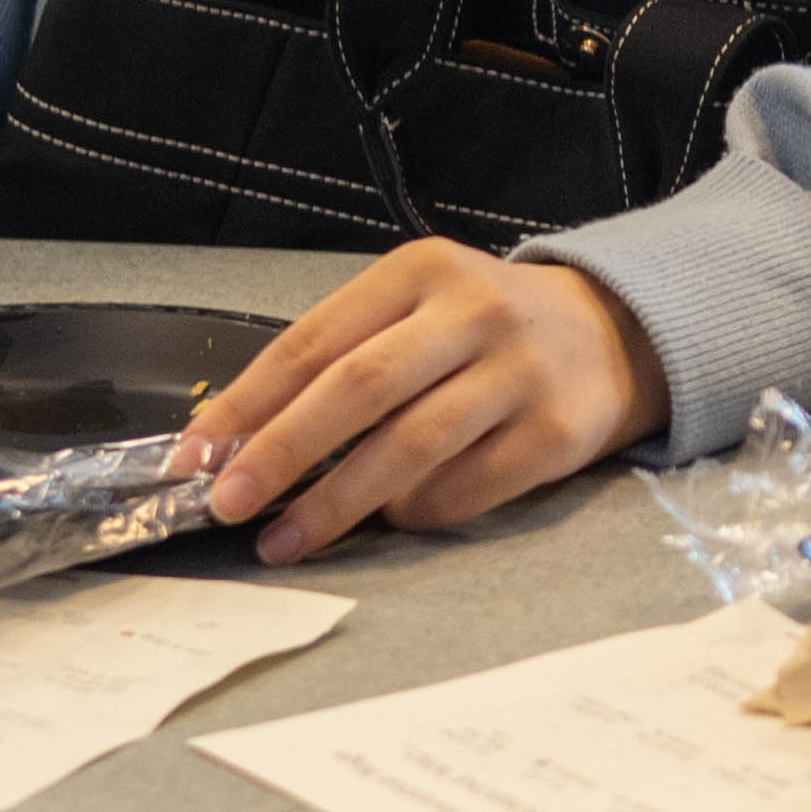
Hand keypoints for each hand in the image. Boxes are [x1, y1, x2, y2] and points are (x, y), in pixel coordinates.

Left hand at [179, 240, 661, 560]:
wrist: (615, 333)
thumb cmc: (485, 331)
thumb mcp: (417, 309)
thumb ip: (342, 359)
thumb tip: (242, 443)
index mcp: (421, 272)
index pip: (314, 340)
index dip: (246, 402)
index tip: (195, 455)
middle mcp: (475, 312)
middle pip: (359, 386)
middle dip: (282, 451)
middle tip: (226, 503)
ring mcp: (522, 372)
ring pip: (412, 444)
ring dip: (337, 501)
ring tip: (284, 540)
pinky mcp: (558, 432)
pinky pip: (468, 486)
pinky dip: (416, 511)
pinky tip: (389, 521)